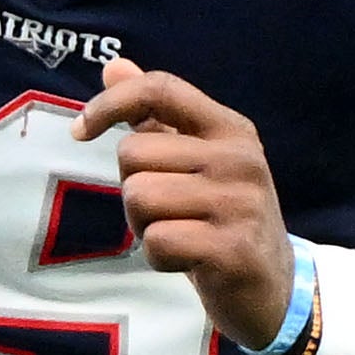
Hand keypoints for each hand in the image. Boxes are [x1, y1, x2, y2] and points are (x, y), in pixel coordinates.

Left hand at [73, 60, 292, 348]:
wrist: (274, 287)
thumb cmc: (222, 218)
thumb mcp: (197, 162)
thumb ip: (156, 116)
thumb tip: (114, 67)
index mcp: (229, 128)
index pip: (160, 89)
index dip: (110, 103)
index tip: (80, 131)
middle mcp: (239, 157)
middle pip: (134, 153)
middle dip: (133, 190)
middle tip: (169, 213)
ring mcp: (239, 202)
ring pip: (139, 197)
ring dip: (144, 226)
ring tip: (180, 235)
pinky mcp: (232, 248)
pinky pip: (157, 241)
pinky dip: (159, 258)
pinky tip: (188, 261)